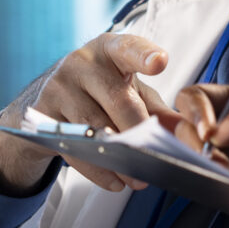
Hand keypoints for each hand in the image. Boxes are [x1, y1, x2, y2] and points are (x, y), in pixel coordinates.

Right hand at [0, 34, 172, 193]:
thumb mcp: (130, 91)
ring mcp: (59, 87)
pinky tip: (115, 180)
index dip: (144, 55)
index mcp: (110, 49)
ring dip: (120, 158)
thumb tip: (185, 132)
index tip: (160, 62)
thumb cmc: (101, 89)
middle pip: (118, 100)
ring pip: (95, 129)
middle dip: (139, 133)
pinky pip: (74, 148)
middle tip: (155, 158)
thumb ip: (159, 110)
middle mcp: (82, 62)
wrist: (48, 98)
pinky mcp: (43, 114)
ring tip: (138, 178)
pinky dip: (97, 170)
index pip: (128, 48)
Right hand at [173, 84, 228, 170]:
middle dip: (193, 142)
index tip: (209, 133)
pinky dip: (208, 178)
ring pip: (189, 152)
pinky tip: (225, 181)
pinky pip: (204, 175)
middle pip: (183, 125)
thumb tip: (219, 131)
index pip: (196, 97)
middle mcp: (223, 125)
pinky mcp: (226, 178)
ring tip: (225, 171)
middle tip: (215, 159)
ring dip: (200, 161)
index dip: (194, 111)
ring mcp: (223, 153)